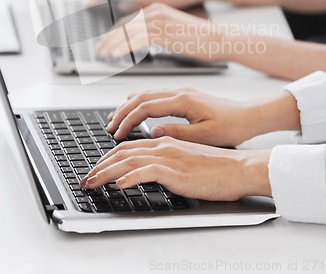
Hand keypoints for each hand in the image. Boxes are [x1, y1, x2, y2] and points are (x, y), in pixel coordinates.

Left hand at [80, 137, 271, 201]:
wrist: (239, 167)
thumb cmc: (216, 167)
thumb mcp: (186, 159)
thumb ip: (167, 159)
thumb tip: (149, 168)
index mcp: (165, 141)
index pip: (128, 147)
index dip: (108, 158)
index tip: (96, 169)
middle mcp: (164, 145)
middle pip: (123, 152)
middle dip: (99, 166)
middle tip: (86, 179)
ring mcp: (170, 157)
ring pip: (129, 160)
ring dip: (106, 173)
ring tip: (92, 183)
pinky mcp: (177, 171)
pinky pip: (147, 172)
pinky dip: (130, 177)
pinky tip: (119, 185)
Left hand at [96, 3, 224, 61]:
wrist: (217, 38)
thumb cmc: (199, 39)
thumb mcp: (173, 32)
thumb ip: (157, 33)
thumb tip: (143, 41)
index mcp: (157, 9)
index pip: (128, 20)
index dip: (114, 33)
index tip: (106, 43)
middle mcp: (155, 11)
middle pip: (124, 25)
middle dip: (108, 39)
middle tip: (99, 50)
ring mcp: (159, 21)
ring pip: (127, 32)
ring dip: (111, 44)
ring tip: (103, 55)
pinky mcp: (163, 32)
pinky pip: (137, 39)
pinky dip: (123, 47)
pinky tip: (115, 55)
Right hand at [106, 88, 256, 145]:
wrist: (248, 115)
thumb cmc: (231, 126)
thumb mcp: (205, 135)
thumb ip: (178, 133)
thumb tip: (154, 133)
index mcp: (183, 101)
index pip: (146, 107)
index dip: (128, 120)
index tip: (117, 133)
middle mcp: (180, 92)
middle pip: (141, 97)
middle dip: (122, 111)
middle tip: (109, 125)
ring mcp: (181, 92)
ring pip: (147, 94)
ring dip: (129, 104)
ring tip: (115, 116)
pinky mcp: (185, 95)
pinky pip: (155, 94)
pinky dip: (140, 100)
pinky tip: (134, 104)